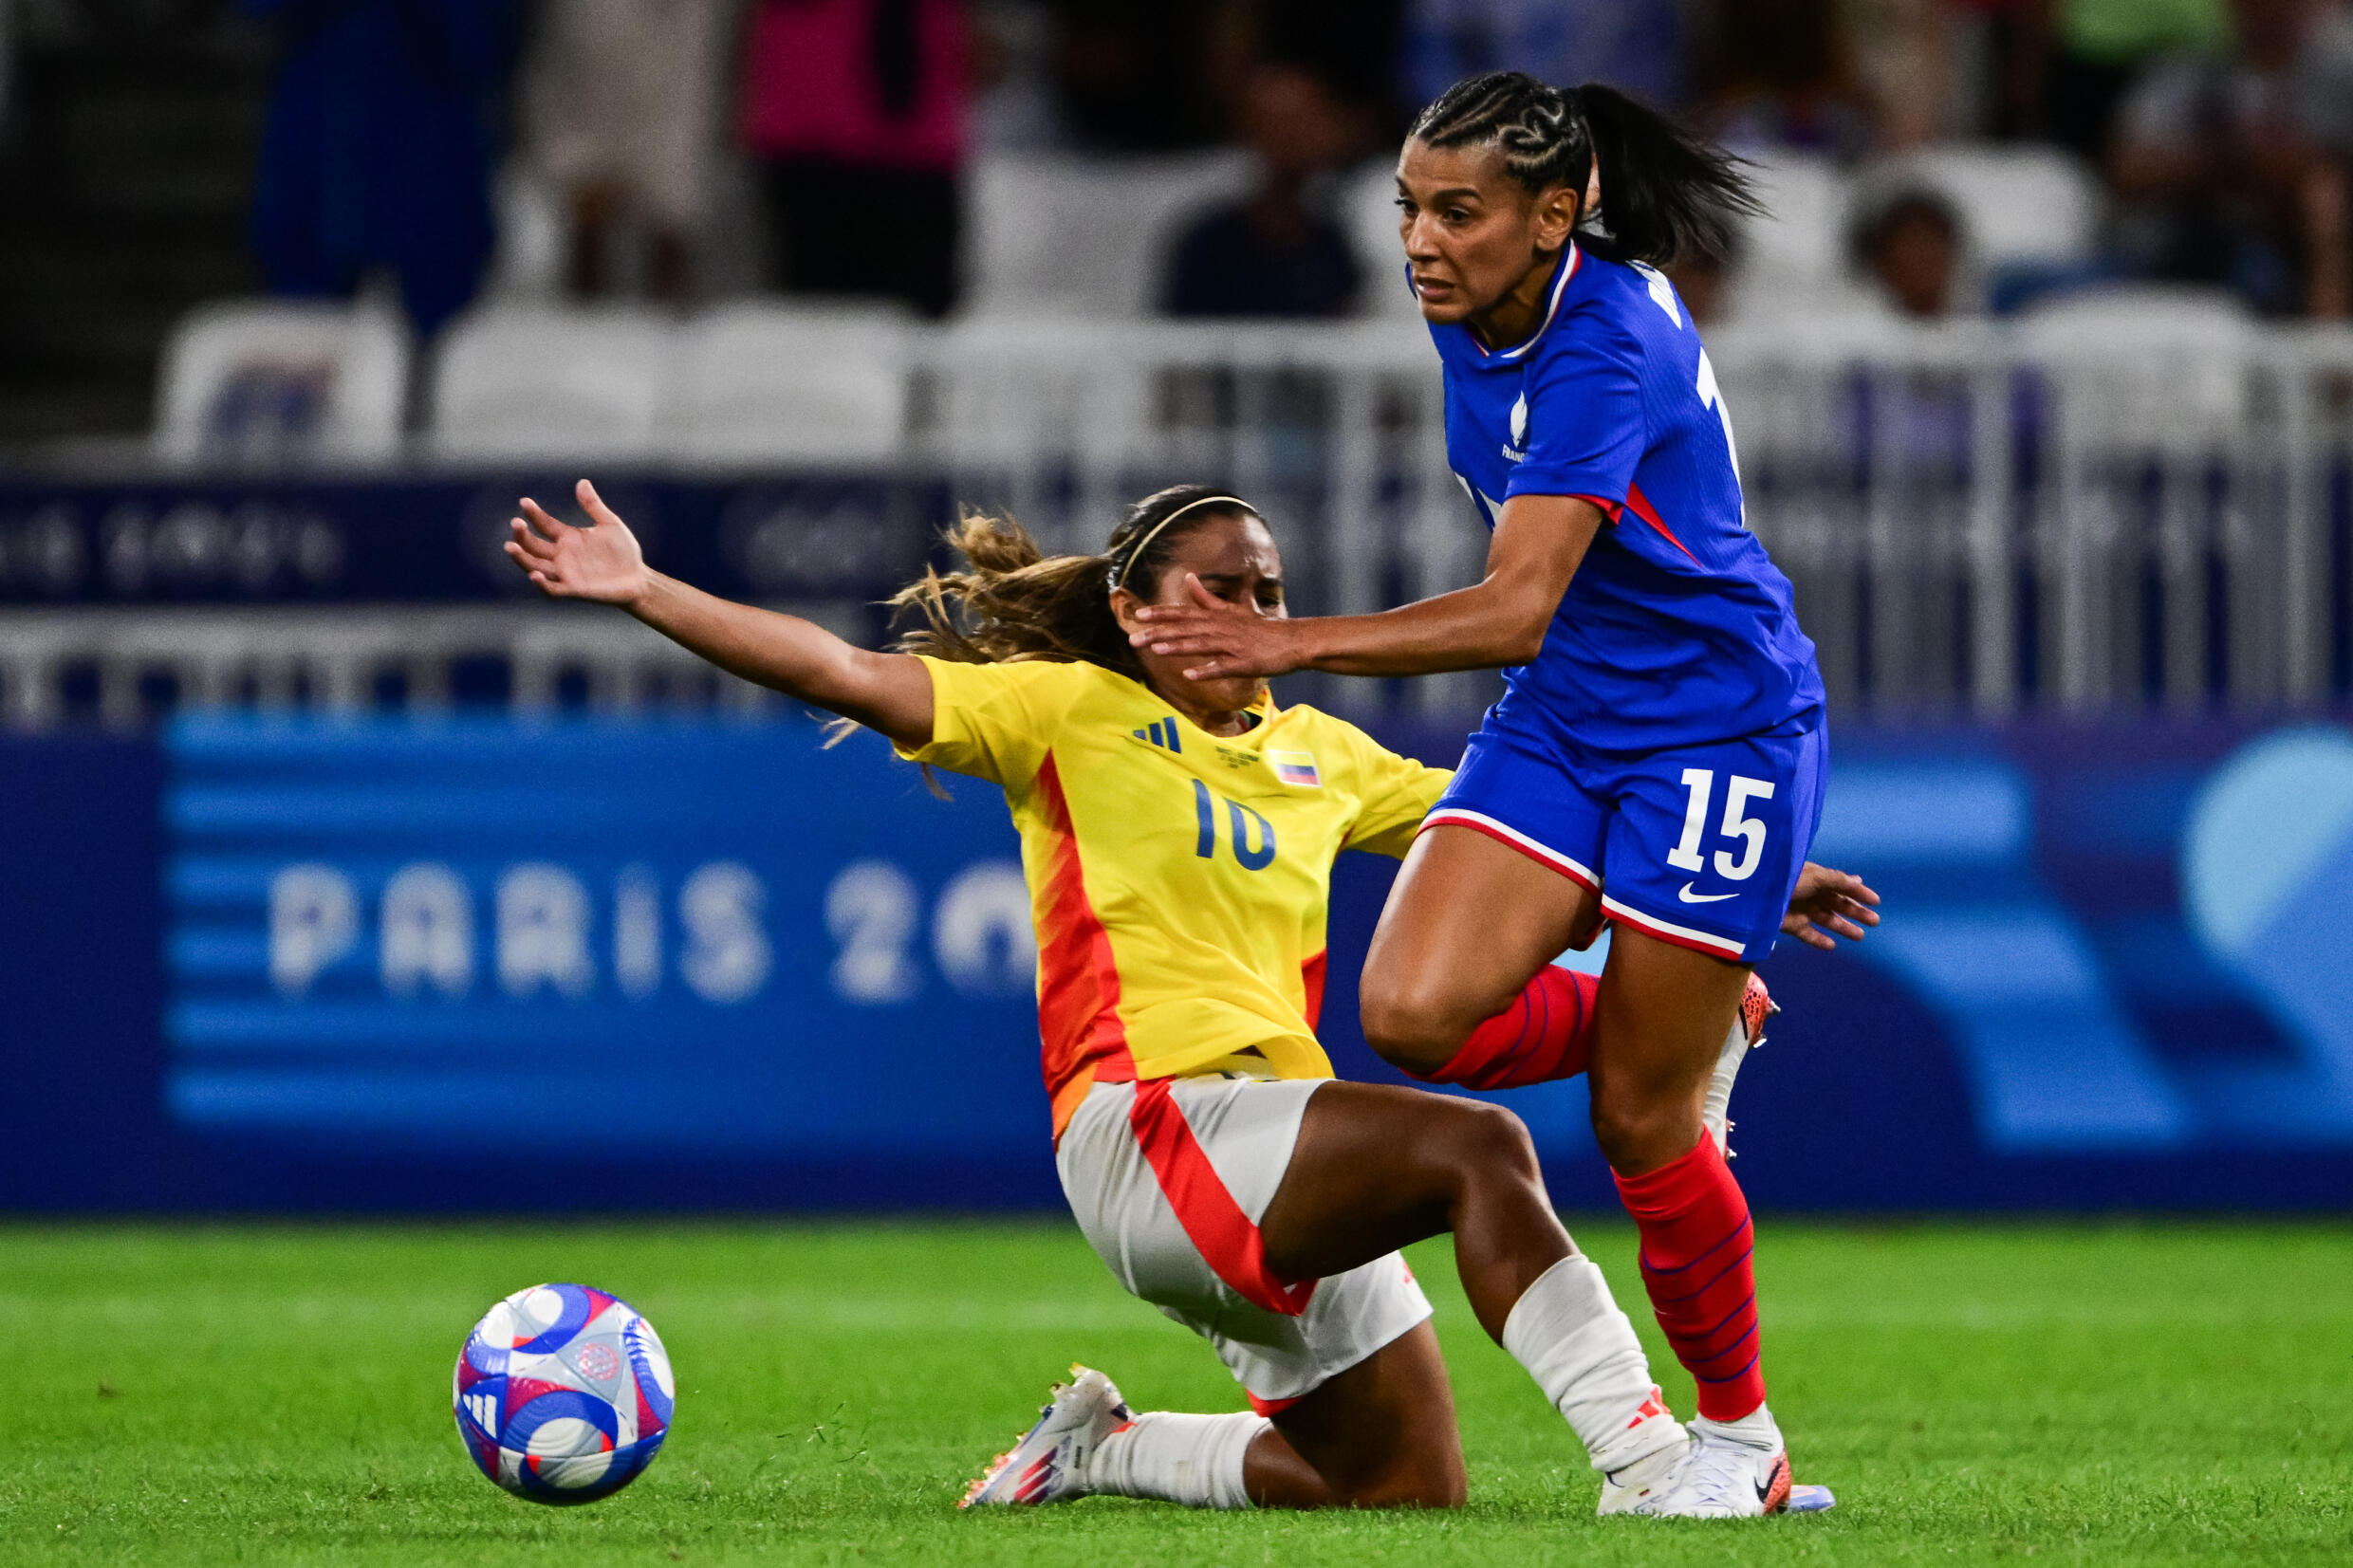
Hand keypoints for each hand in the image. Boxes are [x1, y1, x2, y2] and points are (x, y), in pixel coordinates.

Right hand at [504, 479, 650, 605]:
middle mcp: (562, 555)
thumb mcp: (610, 524)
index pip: (544, 524)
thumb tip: (582, 482)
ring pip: (535, 566)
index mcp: (568, 537)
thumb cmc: (624, 552)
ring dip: (522, 558)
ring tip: (511, 547)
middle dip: (522, 536)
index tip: (524, 502)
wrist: (638, 578)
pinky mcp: (574, 589)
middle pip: (534, 545)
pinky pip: (553, 589)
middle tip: (516, 523)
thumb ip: (594, 506)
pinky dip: (542, 584)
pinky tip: (534, 575)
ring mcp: (566, 573)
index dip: (534, 514)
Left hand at [1129, 575, 1311, 680]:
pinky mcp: (1245, 663)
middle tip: (1134, 639)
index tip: (1138, 615)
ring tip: (1156, 649)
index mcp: (1217, 617)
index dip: (1161, 614)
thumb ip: (1208, 598)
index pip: (1184, 614)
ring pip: (1201, 645)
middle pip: (1186, 629)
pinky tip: (1190, 675)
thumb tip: (1189, 577)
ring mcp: (1233, 646)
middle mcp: (1222, 628)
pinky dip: (1207, 671)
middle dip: (1159, 633)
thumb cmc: (1262, 628)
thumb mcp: (1233, 610)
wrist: (1293, 641)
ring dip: (1178, 647)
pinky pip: (1223, 668)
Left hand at [1781, 861, 1879, 950]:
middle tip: (1874, 921)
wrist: (1755, 895)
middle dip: (1856, 912)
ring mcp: (1800, 909)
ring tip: (1860, 936)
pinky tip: (1832, 946)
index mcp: (1815, 877)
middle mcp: (1809, 893)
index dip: (1859, 892)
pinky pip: (1808, 934)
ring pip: (1826, 920)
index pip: (1841, 885)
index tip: (1876, 902)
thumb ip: (1837, 880)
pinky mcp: (1789, 925)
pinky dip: (1819, 941)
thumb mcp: (1814, 877)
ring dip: (1843, 927)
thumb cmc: (1785, 880)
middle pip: (1837, 904)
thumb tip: (1858, 882)